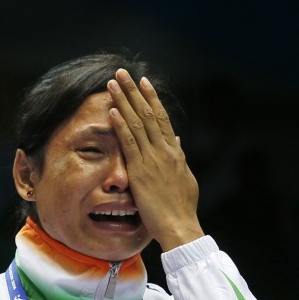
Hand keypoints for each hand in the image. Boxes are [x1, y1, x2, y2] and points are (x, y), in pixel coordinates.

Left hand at [107, 69, 203, 250]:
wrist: (180, 226)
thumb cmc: (182, 208)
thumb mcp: (186, 179)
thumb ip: (180, 158)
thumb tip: (177, 141)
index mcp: (175, 153)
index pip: (162, 119)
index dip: (152, 99)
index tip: (143, 83)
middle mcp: (165, 151)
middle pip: (148, 114)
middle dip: (134, 92)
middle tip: (123, 73)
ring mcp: (153, 160)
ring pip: (137, 123)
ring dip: (123, 101)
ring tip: (112, 83)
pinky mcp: (141, 171)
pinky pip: (129, 143)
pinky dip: (120, 125)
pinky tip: (112, 110)